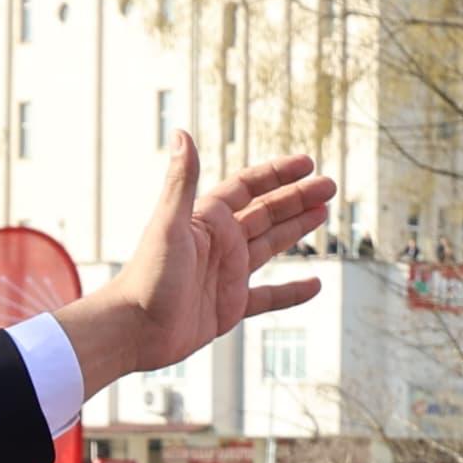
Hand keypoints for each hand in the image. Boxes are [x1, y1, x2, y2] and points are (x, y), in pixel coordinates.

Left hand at [55, 142, 335, 392]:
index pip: (248, 187)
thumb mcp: (168, 225)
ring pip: (271, 246)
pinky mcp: (231, 306)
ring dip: (297, 229)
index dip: (277, 174)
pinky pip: (269, 297)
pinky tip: (315, 285)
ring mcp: (227, 274)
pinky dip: (292, 292)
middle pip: (266, 213)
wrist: (134, 330)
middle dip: (297, 198)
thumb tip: (181, 132)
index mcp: (207, 220)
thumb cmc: (146, 277)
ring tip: (324, 213)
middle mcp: (220, 243)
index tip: (307, 163)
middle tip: (329, 186)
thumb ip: (181, 181)